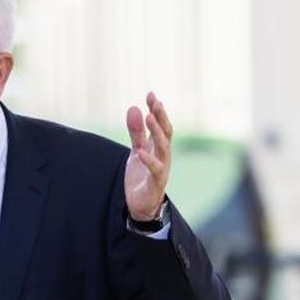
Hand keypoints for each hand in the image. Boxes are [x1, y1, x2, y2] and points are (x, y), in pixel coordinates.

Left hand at [124, 91, 172, 220]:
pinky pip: (155, 170)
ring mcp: (162, 169)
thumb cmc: (142, 176)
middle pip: (166, 133)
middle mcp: (164, 156)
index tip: (151, 94)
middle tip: (155, 102)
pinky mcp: (155, 183)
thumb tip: (133, 108)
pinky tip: (139, 151)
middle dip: (161, 117)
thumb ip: (136, 132)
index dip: (157, 110)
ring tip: (149, 118)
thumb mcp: (137, 150)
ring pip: (164, 148)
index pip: (161, 125)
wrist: (141, 205)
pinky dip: (148, 160)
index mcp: (159, 147)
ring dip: (157, 132)